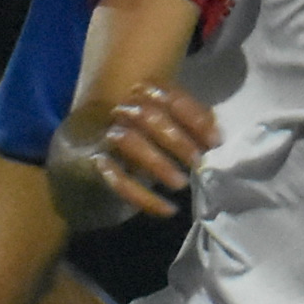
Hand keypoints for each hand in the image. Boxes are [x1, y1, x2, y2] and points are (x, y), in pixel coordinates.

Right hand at [88, 84, 214, 220]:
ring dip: (158, 163)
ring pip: (129, 140)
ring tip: (181, 183)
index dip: (194, 116)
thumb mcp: (164, 131)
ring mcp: (105, 136)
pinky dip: (144, 197)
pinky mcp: (96, 165)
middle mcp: (121, 111)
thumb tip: (215, 136)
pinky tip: (167, 209)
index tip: (215, 141)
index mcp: (140, 95)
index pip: (167, 95)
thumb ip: (187, 126)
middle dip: (177, 139)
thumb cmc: (139, 146)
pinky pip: (117, 180)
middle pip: (147, 114)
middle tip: (199, 161)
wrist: (87, 164)